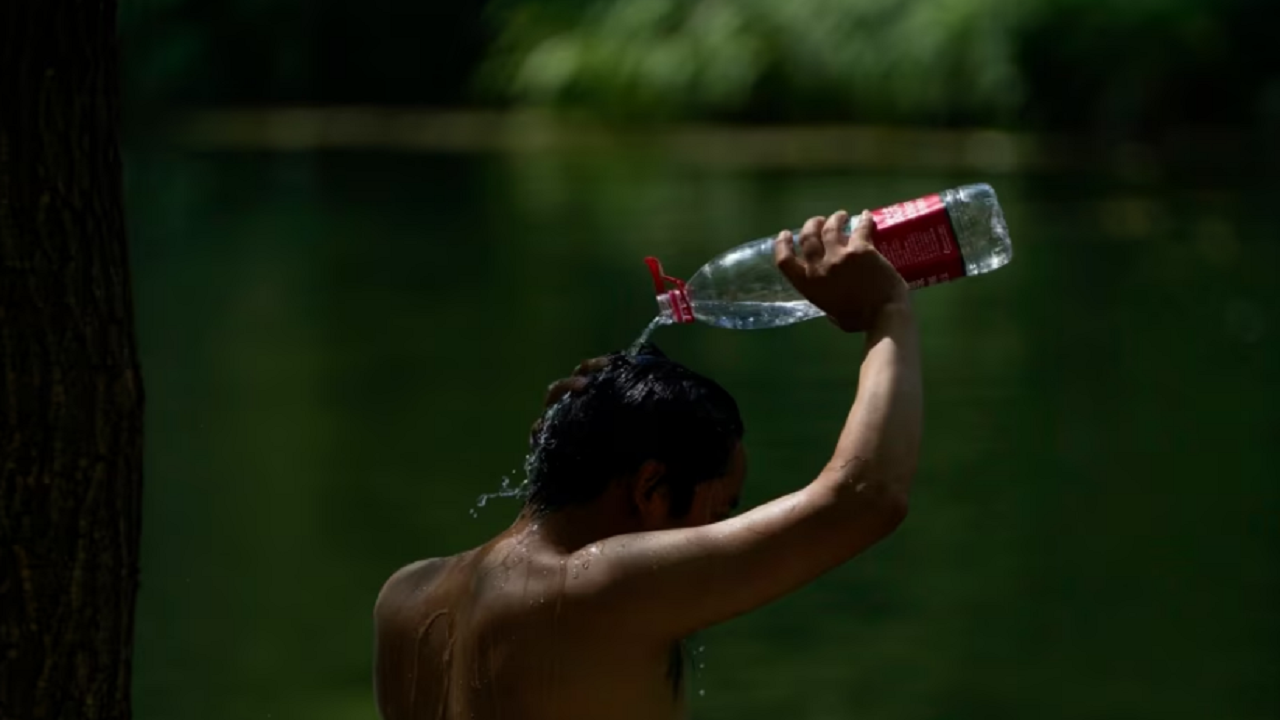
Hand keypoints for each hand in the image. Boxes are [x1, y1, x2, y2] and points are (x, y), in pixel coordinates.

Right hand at [773, 210, 909, 332]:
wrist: (884, 315)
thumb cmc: (859, 321)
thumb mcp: (832, 314)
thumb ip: (826, 299)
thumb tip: (831, 294)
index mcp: (809, 286)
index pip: (784, 261)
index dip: (782, 244)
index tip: (786, 234)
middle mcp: (819, 268)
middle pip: (808, 237)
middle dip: (812, 225)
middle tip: (820, 221)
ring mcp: (839, 256)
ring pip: (830, 228)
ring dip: (835, 218)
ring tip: (841, 216)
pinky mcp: (861, 249)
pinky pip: (860, 228)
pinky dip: (864, 219)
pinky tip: (867, 215)